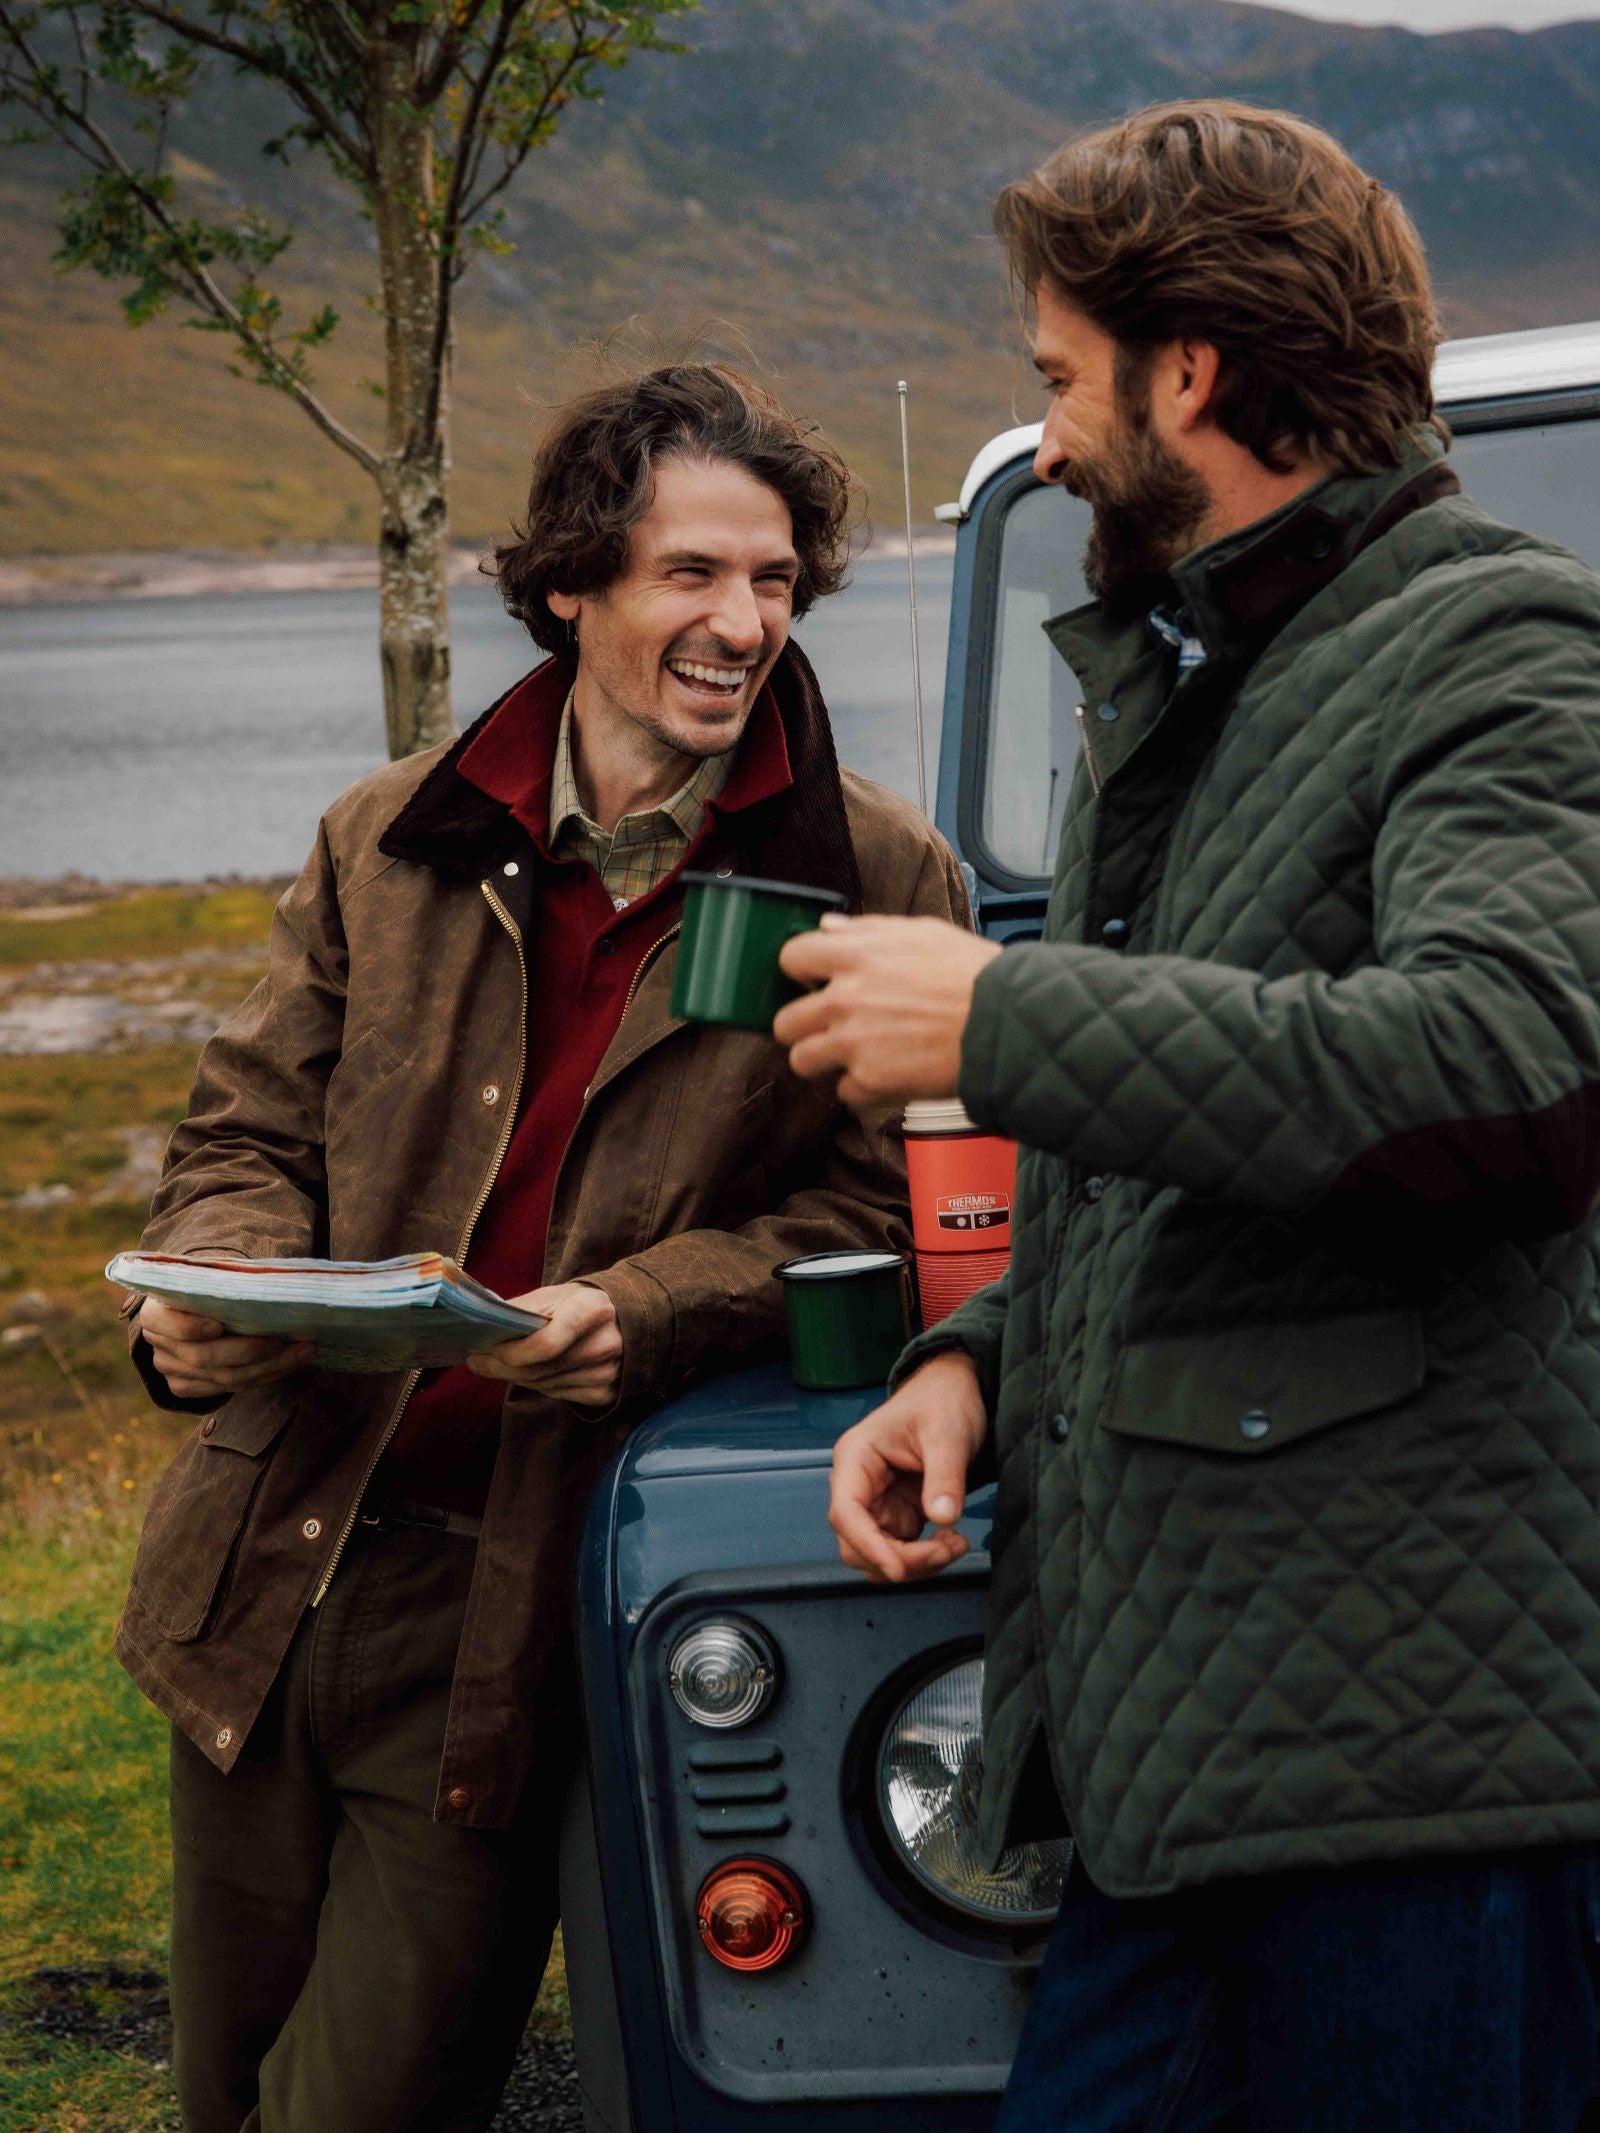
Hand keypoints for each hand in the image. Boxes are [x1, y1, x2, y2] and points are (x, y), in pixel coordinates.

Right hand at [137, 1296, 313, 1401]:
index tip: (219, 1325)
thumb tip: (270, 1279)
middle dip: (250, 1351)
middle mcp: (158, 1345)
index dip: (190, 1328)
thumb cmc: (207, 1287)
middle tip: (288, 1341)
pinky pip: (229, 1389)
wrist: (192, 1310)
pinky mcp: (186, 1387)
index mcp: (155, 1312)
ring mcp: (171, 1370)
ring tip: (304, 1351)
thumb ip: (225, 1279)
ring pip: (224, 1378)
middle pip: (204, 1357)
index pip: (164, 1323)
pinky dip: (264, 1376)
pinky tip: (289, 1364)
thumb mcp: (209, 1276)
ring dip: (270, 1367)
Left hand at [467, 1281, 622, 1407]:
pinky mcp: (605, 1394)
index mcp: (592, 1311)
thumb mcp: (558, 1294)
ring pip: (544, 1385)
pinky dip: (537, 1385)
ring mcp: (607, 1374)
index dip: (511, 1352)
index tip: (484, 1349)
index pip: (546, 1343)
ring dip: (515, 1377)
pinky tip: (528, 1373)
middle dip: (500, 1368)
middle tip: (475, 1362)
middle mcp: (603, 1346)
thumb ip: (524, 1308)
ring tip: (496, 1365)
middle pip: (539, 1369)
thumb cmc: (586, 1303)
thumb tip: (485, 1326)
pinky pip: (557, 1394)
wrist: (633, 1318)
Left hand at [774, 915, 1001, 1108]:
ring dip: (824, 1060)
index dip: (800, 971)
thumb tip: (827, 927)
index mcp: (855, 955)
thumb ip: (868, 930)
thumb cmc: (973, 974)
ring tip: (854, 1055)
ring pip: (802, 1060)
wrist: (1006, 1023)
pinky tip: (887, 1074)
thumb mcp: (923, 933)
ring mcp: (854, 1044)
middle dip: (804, 1026)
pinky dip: (861, 1088)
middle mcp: (845, 1000)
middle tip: (830, 1027)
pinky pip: (843, 1091)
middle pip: (785, 1022)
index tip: (813, 981)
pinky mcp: (871, 1081)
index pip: (790, 958)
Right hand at [828, 1348, 988, 1583]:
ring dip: (915, 1564)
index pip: (846, 1513)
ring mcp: (876, 1503)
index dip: (868, 1546)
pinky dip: (924, 1557)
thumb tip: (943, 1518)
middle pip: (857, 1543)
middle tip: (946, 1549)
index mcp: (855, 1459)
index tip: (899, 1569)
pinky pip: (900, 1551)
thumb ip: (944, 1476)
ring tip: (955, 1544)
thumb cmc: (942, 1401)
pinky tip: (951, 1541)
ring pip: (878, 1555)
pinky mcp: (897, 1514)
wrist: (953, 1392)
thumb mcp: (947, 1433)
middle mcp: (857, 1485)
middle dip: (900, 1559)